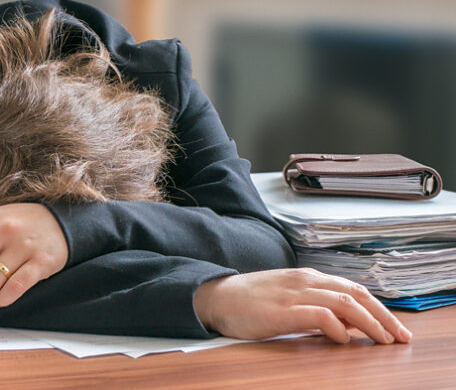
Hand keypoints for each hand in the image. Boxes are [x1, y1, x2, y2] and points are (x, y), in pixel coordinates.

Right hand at [193, 268, 412, 343]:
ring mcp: (294, 294)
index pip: (354, 289)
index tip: (395, 328)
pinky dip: (338, 327)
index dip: (379, 308)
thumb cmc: (250, 301)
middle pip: (356, 294)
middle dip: (383, 316)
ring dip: (369, 323)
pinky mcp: (283, 310)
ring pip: (345, 303)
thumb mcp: (288, 298)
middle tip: (400, 336)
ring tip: (382, 340)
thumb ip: (316, 306)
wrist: (217, 297)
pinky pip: (320, 315)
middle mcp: (306, 281)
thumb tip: (347, 324)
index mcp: (308, 277)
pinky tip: (344, 339)